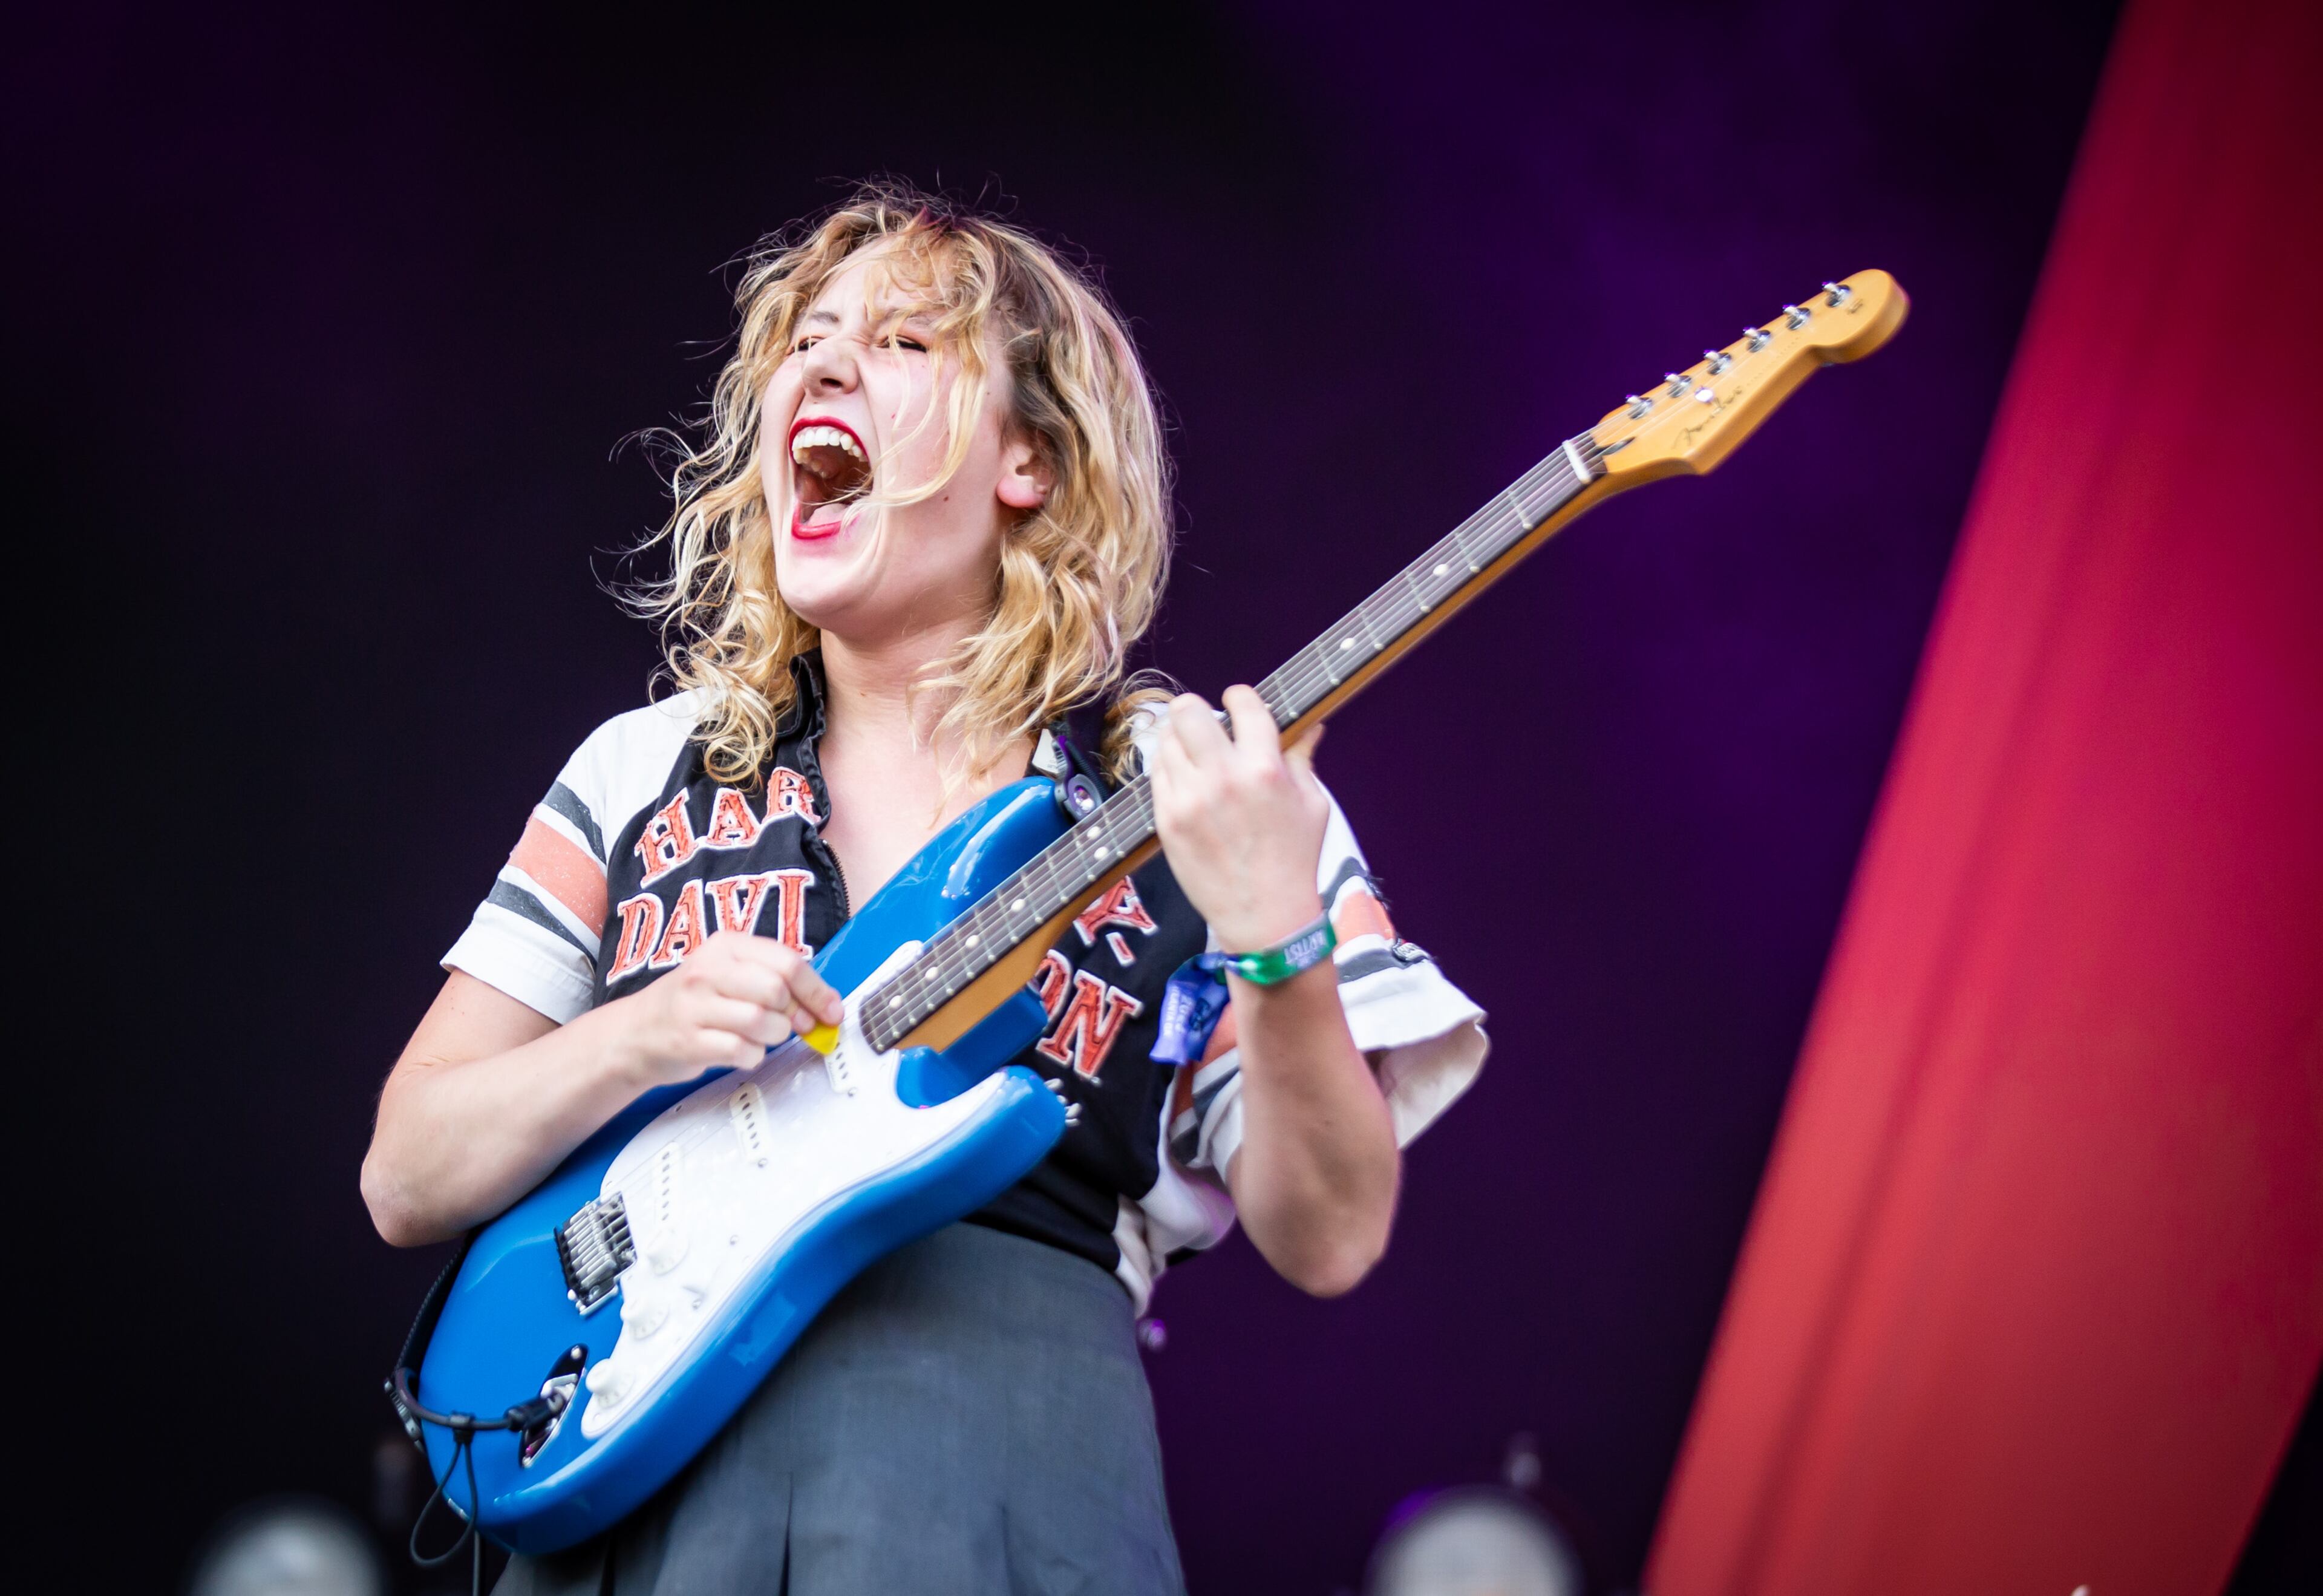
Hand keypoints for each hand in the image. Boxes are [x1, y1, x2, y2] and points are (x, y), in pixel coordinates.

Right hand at [607, 931, 844, 1085]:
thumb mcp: (731, 975)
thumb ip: (775, 980)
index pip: (787, 962)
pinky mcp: (689, 1041)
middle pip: (776, 991)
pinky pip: (742, 1051)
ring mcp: (695, 1006)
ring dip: (774, 1036)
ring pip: (763, 1022)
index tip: (831, 1010)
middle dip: (793, 1014)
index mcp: (725, 946)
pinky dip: (752, 1056)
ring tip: (760, 1035)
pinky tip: (740, 1050)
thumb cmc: (695, 1003)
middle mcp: (708, 970)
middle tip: (791, 1025)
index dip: (817, 990)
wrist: (636, 1032)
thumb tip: (826, 1006)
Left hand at [1150, 686, 1328, 952]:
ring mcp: (1189, 800)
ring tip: (1197, 759)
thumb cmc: (1294, 860)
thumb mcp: (1313, 804)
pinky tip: (1188, 785)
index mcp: (1265, 768)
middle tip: (1205, 726)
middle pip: (1186, 711)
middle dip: (1196, 711)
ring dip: (1181, 743)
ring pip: (1165, 741)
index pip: (1242, 702)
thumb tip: (1310, 724)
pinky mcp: (1167, 821)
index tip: (1237, 705)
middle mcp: (1223, 778)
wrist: (1265, 917)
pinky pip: (1156, 776)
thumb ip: (1302, 758)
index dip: (1239, 698)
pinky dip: (1170, 772)